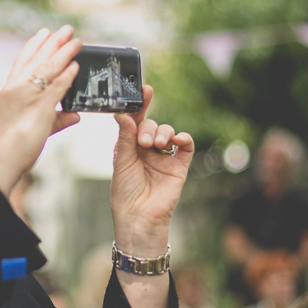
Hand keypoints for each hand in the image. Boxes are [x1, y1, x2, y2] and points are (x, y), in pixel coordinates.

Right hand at [0, 26, 81, 196]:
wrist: (0, 160)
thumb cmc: (10, 148)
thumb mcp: (33, 127)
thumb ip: (56, 118)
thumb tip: (75, 115)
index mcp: (8, 91)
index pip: (22, 62)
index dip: (34, 46)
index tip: (44, 33)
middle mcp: (14, 89)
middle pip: (36, 59)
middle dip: (52, 42)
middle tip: (66, 30)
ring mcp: (25, 96)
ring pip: (47, 68)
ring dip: (63, 52)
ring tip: (75, 41)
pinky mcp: (38, 107)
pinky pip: (55, 86)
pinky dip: (66, 75)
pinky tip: (75, 66)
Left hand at [110, 86, 193, 255]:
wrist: (139, 217)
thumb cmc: (125, 192)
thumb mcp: (121, 161)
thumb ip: (125, 137)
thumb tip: (124, 113)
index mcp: (129, 146)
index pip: (136, 120)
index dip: (140, 105)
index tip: (144, 90)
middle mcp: (147, 149)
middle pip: (151, 124)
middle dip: (149, 128)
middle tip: (144, 142)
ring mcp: (164, 156)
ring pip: (168, 131)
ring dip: (163, 132)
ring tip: (156, 145)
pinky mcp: (179, 165)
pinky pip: (185, 146)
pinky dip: (184, 138)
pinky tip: (178, 139)